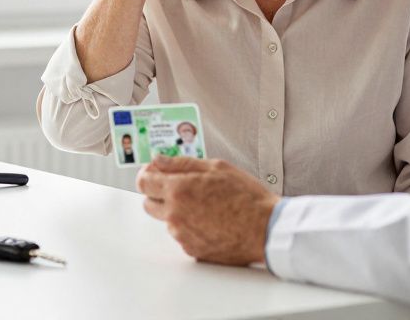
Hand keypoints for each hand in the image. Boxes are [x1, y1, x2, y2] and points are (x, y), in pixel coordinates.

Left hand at [137, 157, 278, 265]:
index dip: (148, 175)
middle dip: (159, 193)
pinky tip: (212, 221)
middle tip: (181, 187)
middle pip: (148, 203)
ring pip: (168, 220)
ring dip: (178, 211)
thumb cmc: (246, 198)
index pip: (143, 182)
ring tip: (206, 206)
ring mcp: (182, 235)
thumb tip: (158, 160)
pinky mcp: (192, 250)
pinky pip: (183, 235)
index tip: (155, 172)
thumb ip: (182, 163)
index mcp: (179, 190)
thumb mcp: (217, 168)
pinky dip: (191, 227)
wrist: (266, 230)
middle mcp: (175, 215)